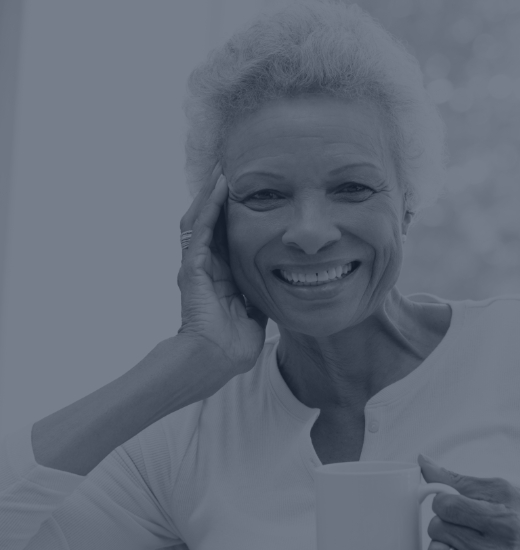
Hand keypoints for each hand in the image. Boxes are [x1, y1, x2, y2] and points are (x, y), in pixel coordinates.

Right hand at [176, 162, 267, 377]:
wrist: (215, 361)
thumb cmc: (232, 345)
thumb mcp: (253, 314)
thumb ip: (259, 297)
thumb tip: (279, 287)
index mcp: (219, 277)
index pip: (224, 238)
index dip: (233, 217)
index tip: (247, 196)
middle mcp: (204, 268)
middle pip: (210, 223)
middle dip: (218, 198)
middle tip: (230, 173)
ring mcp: (195, 266)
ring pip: (200, 220)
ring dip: (210, 195)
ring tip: (222, 171)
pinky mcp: (192, 268)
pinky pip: (199, 231)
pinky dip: (208, 208)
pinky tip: (218, 189)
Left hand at [418, 454, 519, 549]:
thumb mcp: (498, 490)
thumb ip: (457, 479)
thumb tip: (423, 462)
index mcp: (502, 520)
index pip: (448, 506)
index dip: (443, 500)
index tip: (452, 502)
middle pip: (438, 527)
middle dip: (442, 519)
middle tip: (458, 521)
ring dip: (439, 541)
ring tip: (456, 538)